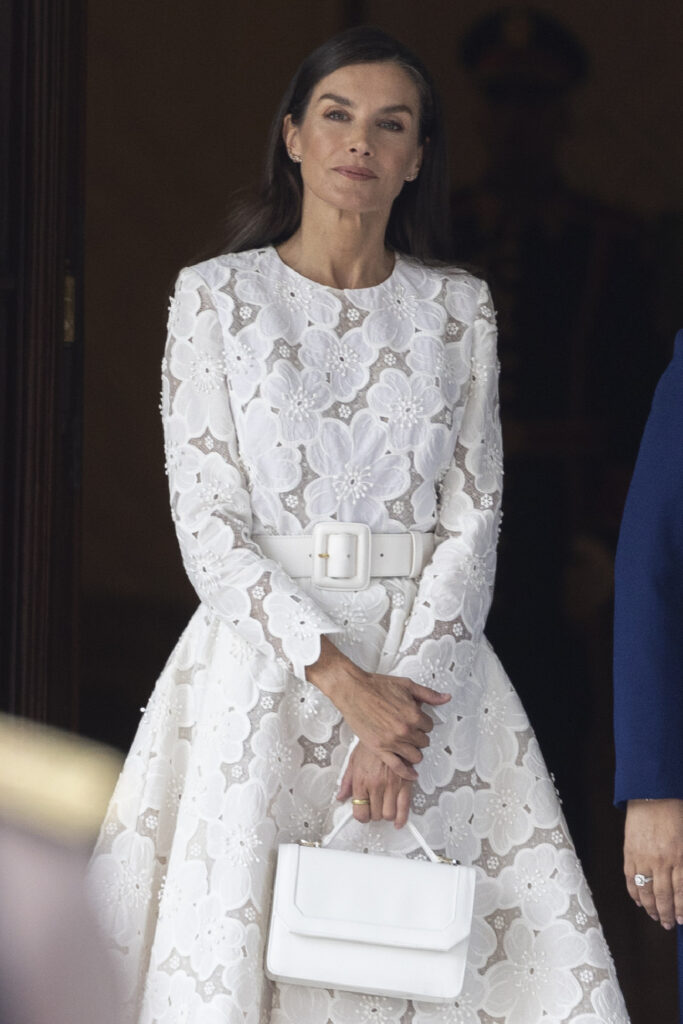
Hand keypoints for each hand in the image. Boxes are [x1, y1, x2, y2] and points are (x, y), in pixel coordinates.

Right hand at [307, 637, 450, 781]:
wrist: (353, 691)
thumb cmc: (377, 685)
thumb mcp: (406, 685)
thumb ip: (428, 694)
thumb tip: (446, 698)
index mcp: (413, 714)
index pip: (429, 726)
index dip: (423, 723)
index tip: (417, 721)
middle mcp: (405, 730)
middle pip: (423, 742)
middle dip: (418, 737)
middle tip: (410, 731)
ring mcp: (392, 741)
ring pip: (415, 756)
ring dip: (414, 751)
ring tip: (408, 746)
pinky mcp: (379, 749)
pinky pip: (398, 767)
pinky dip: (407, 772)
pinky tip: (412, 774)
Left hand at [337, 742, 412, 827]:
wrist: (388, 729)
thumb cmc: (371, 743)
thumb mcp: (353, 760)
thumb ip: (346, 782)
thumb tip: (341, 796)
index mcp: (361, 781)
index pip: (360, 812)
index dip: (362, 816)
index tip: (363, 814)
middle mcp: (376, 785)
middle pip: (375, 815)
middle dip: (374, 815)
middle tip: (374, 808)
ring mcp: (391, 785)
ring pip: (389, 814)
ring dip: (387, 815)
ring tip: (385, 808)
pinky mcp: (405, 782)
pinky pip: (404, 807)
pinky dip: (402, 818)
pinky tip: (398, 822)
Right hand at [624, 798, 682, 929]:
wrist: (653, 797)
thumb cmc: (676, 815)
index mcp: (680, 856)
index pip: (681, 892)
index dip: (681, 909)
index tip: (681, 920)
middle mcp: (662, 861)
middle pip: (664, 895)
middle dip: (666, 914)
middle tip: (667, 925)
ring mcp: (643, 858)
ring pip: (646, 890)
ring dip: (650, 907)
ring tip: (654, 916)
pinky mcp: (629, 853)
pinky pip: (631, 878)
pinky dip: (634, 893)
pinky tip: (639, 901)